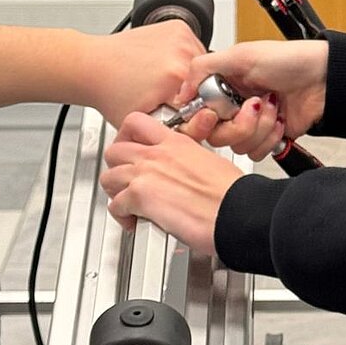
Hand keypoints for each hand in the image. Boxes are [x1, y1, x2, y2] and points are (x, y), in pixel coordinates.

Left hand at [81, 21, 205, 126]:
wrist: (92, 65)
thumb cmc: (111, 92)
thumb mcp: (143, 123)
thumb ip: (178, 130)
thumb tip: (205, 126)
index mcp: (177, 76)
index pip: (206, 100)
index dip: (195, 109)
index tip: (180, 109)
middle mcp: (183, 53)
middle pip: (205, 81)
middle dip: (191, 91)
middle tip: (165, 93)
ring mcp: (182, 37)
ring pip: (203, 64)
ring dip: (191, 74)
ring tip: (162, 78)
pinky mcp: (179, 27)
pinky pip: (195, 48)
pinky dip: (184, 57)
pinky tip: (163, 64)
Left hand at [100, 113, 240, 255]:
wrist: (237, 211)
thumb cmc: (233, 193)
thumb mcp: (212, 163)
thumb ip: (191, 162)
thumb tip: (187, 172)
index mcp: (177, 142)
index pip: (136, 123)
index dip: (128, 136)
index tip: (132, 147)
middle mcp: (157, 154)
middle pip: (115, 150)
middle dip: (116, 166)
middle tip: (126, 178)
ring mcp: (145, 174)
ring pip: (108, 176)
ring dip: (115, 191)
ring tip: (127, 201)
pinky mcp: (139, 197)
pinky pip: (114, 205)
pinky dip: (121, 216)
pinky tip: (135, 221)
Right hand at [173, 40, 327, 145]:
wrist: (325, 77)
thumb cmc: (288, 60)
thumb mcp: (241, 54)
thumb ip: (202, 68)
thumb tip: (179, 92)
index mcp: (222, 87)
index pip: (197, 116)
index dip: (203, 121)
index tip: (214, 114)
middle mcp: (234, 107)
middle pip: (216, 136)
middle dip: (239, 123)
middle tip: (255, 104)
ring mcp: (252, 124)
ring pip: (238, 146)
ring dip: (259, 127)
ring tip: (274, 107)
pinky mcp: (270, 137)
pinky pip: (259, 152)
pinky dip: (271, 137)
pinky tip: (281, 120)